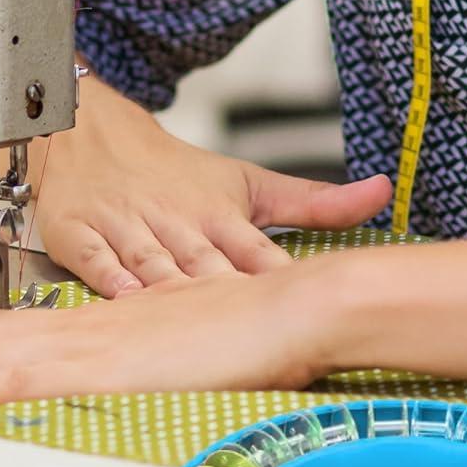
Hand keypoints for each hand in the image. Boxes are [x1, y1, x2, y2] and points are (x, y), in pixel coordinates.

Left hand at [0, 262, 333, 402]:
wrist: (297, 304)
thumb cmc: (261, 328)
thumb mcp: (198, 348)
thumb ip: (163, 364)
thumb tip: (149, 385)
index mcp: (107, 326)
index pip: (14, 330)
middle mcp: (91, 327)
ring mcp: (95, 342)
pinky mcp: (107, 361)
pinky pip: (24, 371)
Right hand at [27, 72, 390, 297]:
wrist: (95, 134)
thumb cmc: (180, 173)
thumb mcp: (250, 183)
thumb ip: (316, 203)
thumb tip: (384, 193)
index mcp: (220, 214)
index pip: (256, 254)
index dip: (278, 281)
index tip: (304, 305)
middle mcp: (177, 222)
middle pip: (206, 266)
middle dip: (230, 298)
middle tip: (257, 332)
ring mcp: (128, 228)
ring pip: (153, 265)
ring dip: (172, 293)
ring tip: (195, 328)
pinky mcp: (82, 236)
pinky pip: (96, 262)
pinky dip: (111, 283)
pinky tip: (127, 305)